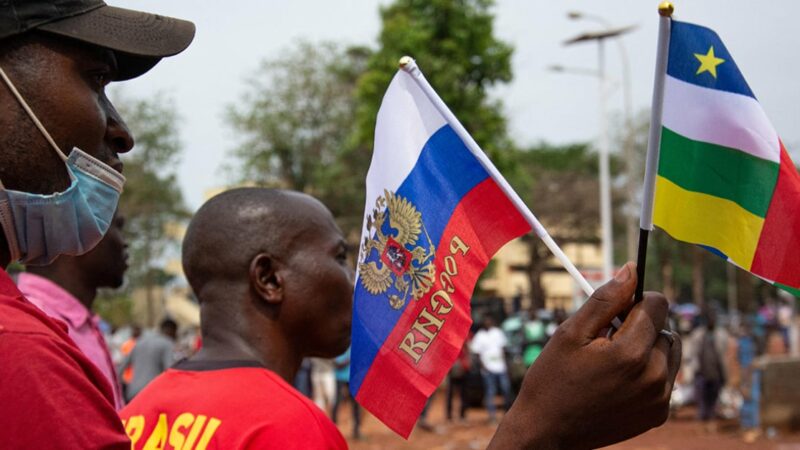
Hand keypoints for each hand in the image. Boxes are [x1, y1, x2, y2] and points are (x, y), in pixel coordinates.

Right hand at [488, 262, 680, 449]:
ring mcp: (659, 398)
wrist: (548, 430)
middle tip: (606, 339)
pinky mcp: (659, 414)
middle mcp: (654, 376)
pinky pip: (666, 377)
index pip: (658, 304)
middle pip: (665, 327)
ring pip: (669, 352)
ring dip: (648, 348)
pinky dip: (648, 372)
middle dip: (640, 325)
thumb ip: (605, 299)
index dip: (636, 300)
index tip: (615, 310)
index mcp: (631, 352)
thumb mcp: (571, 332)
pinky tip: (618, 381)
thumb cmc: (553, 378)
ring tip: (613, 360)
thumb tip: (631, 269)